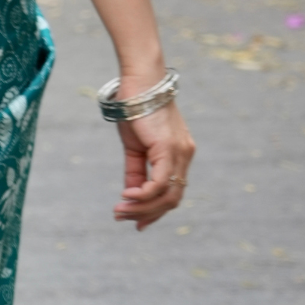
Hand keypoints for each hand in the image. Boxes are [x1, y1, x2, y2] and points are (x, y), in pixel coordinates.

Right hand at [112, 94, 194, 230]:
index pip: (173, 191)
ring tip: (120, 211)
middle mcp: (185, 155)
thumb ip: (135, 170)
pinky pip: (160, 182)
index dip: (155, 211)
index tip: (136, 223)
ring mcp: (180, 152)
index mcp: (179, 154)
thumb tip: (130, 194)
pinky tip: (126, 197)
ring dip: (142, 208)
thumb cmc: (135, 109)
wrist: (139, 82)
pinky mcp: (168, 148)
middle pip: (172, 199)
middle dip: (148, 214)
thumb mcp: (134, 146)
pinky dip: (143, 195)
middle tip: (123, 219)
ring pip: (167, 195)